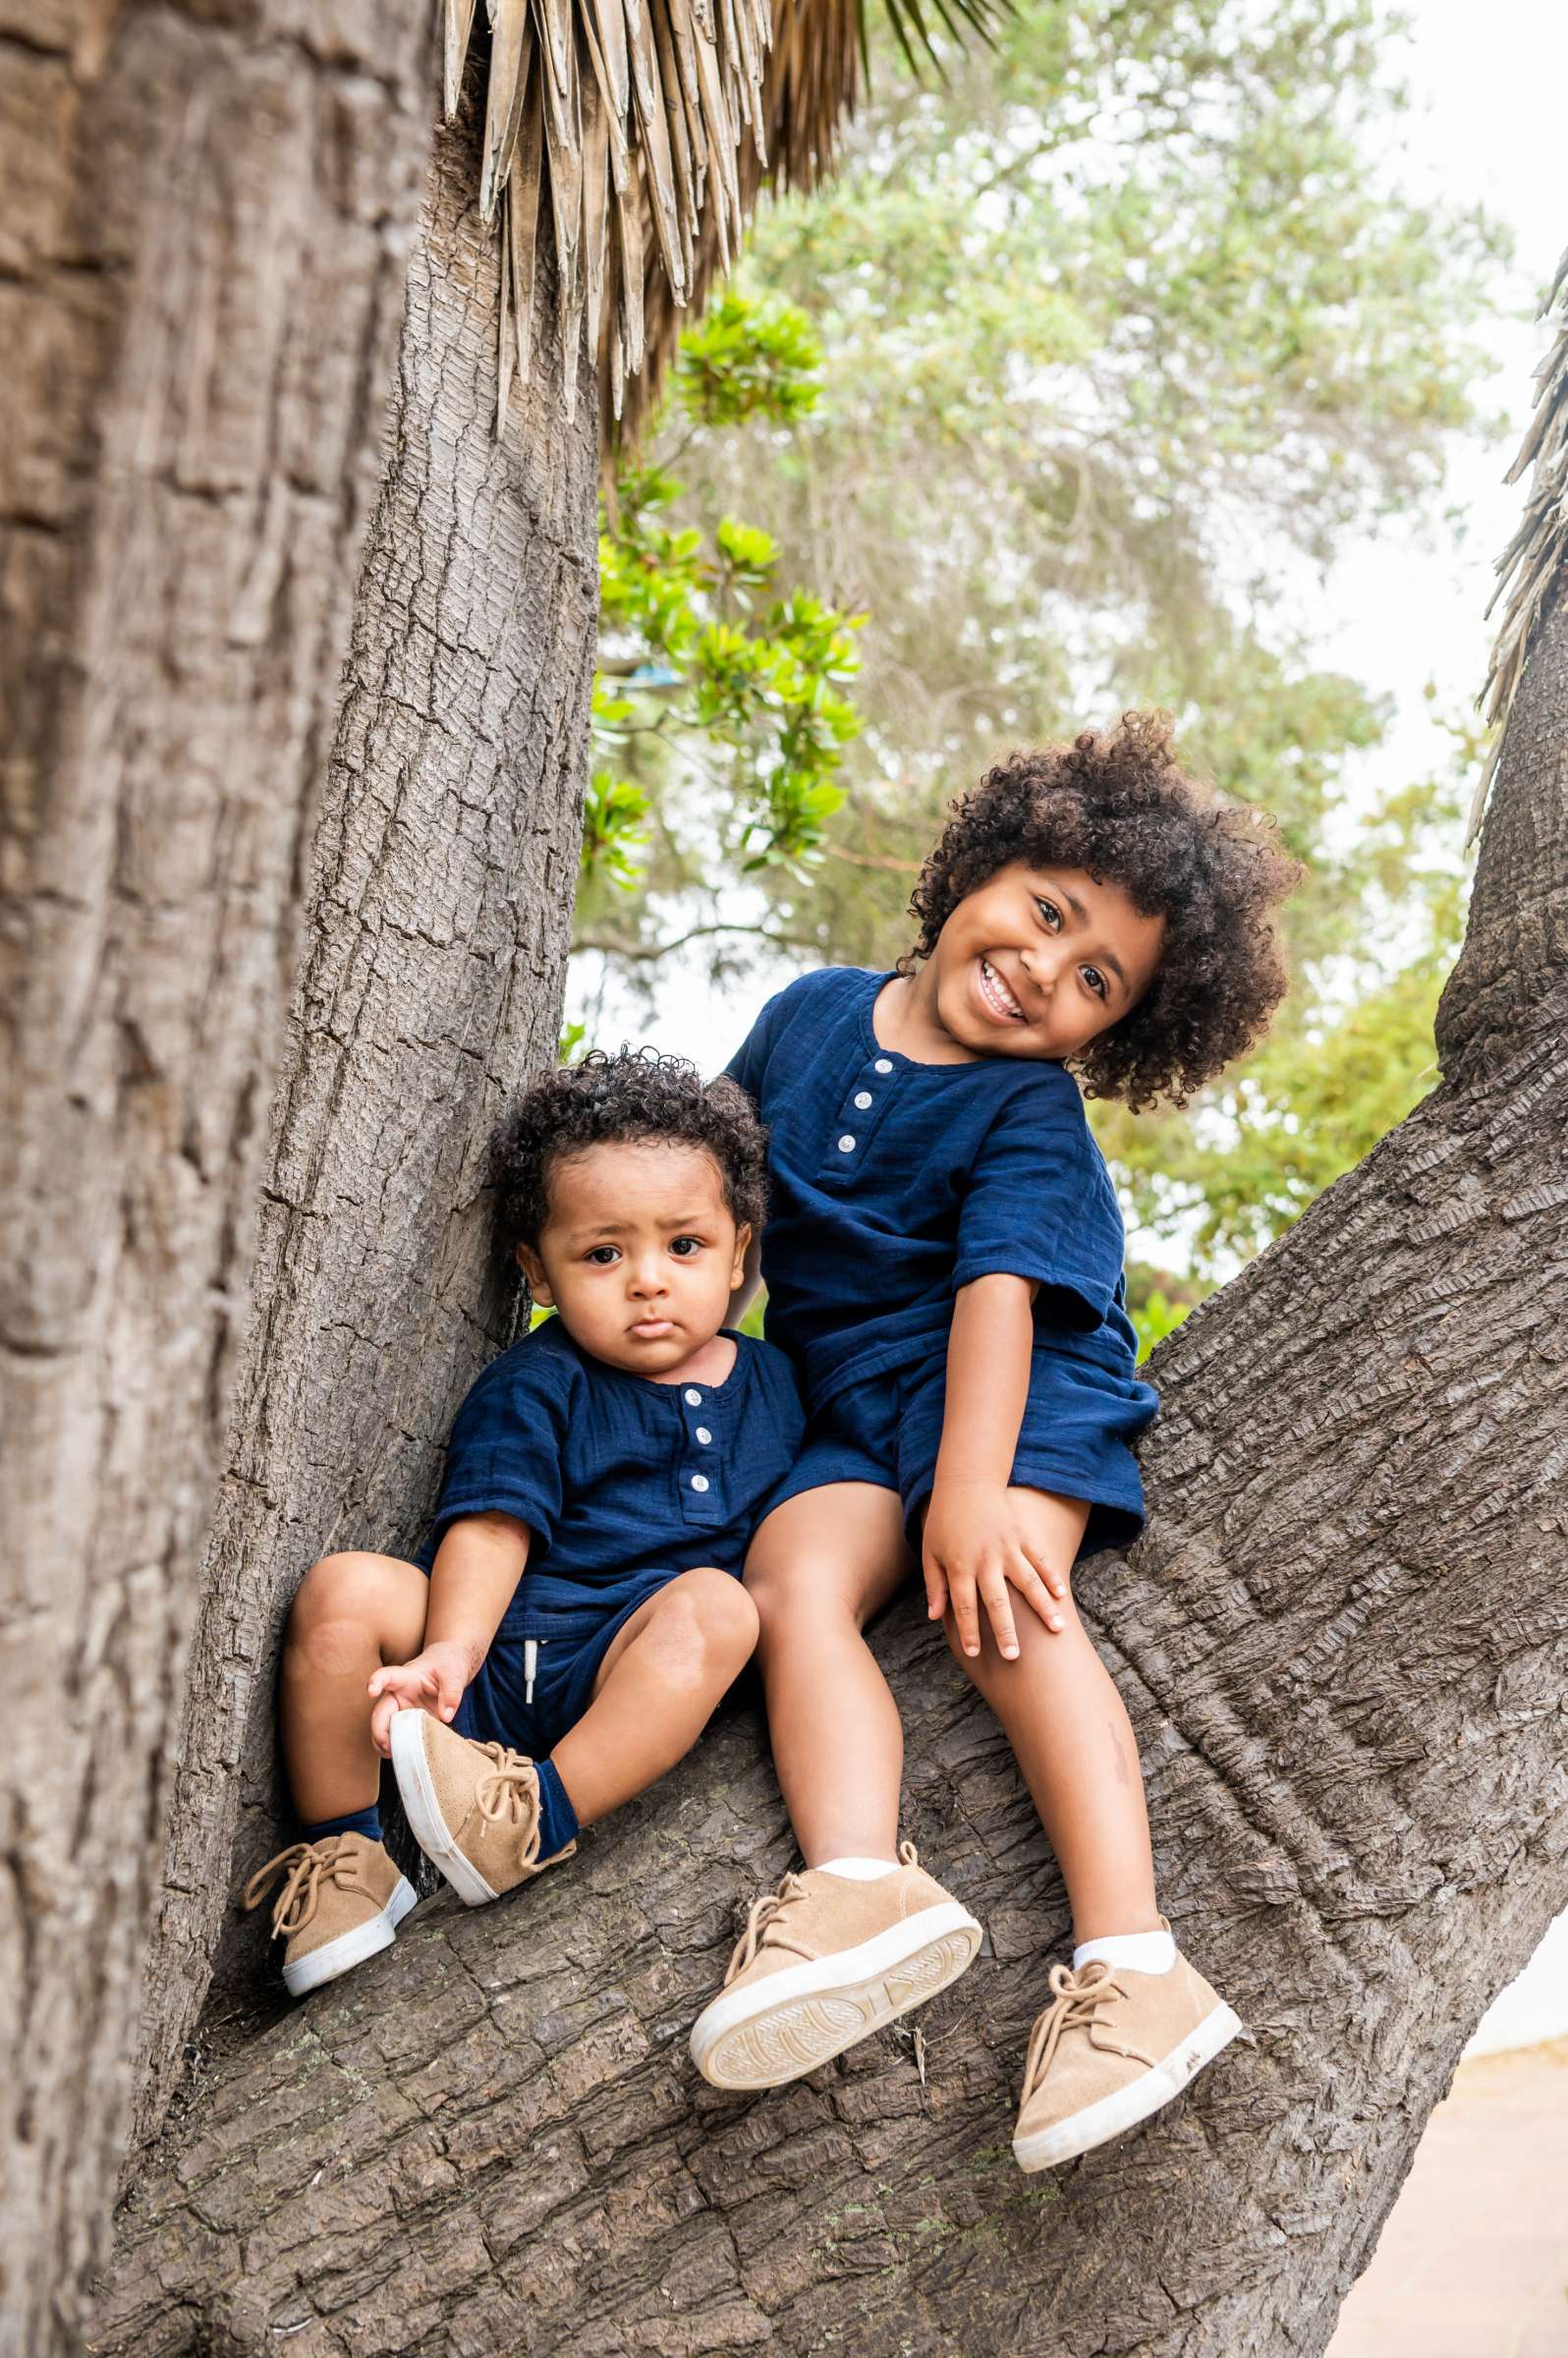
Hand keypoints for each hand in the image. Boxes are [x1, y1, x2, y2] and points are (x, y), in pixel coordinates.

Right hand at [367, 1640, 474, 1755]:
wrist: (448, 1666)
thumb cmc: (447, 1665)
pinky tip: (401, 1757)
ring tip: (394, 1755)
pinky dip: (396, 1748)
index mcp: (406, 1677)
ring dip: (383, 1743)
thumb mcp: (454, 1673)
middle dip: (379, 1730)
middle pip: (380, 1712)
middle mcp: (398, 1695)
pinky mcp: (408, 1723)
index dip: (376, 1682)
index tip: (371, 1690)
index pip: (387, 1676)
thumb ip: (452, 1692)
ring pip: (383, 1729)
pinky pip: (397, 1736)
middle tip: (387, 1746)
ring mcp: (401, 1710)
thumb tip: (446, 1717)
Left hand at [922, 1480, 1068, 1658]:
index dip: (969, 1630)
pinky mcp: (1022, 1536)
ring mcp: (1007, 1547)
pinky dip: (1052, 1577)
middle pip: (996, 1601)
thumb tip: (935, 1617)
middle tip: (1014, 1656)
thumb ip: (934, 1585)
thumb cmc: (944, 1521)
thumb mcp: (931, 1552)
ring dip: (1042, 1607)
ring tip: (1057, 1629)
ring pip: (1028, 1582)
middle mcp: (985, 1560)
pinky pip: (1040, 1559)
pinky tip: (1062, 1596)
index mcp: (960, 1566)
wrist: (966, 1483)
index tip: (975, 1653)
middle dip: (1005, 1630)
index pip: (964, 1606)